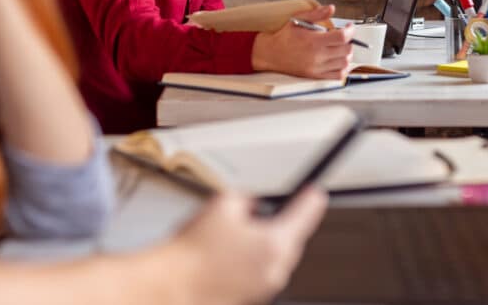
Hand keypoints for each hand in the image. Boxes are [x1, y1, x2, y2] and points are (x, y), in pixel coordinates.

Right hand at [172, 189, 326, 304]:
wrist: (171, 287)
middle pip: (290, 240)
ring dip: (260, 244)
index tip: (315, 193)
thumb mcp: (223, 204)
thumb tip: (251, 206)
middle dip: (278, 224)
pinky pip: (258, 273)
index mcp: (275, 244)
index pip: (305, 216)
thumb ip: (247, 200)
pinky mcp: (249, 299)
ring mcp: (263, 289)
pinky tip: (224, 255)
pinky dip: (247, 262)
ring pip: (273, 257)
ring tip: (229, 237)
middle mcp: (275, 270)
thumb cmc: (194, 252)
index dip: (311, 201)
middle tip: (256, 214)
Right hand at [251, 5, 353, 79]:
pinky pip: (338, 75)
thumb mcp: (298, 20)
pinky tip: (339, 60)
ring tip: (342, 48)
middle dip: (349, 42)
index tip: (350, 27)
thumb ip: (316, 14)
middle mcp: (317, 56)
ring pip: (344, 63)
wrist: (272, 54)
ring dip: (347, 54)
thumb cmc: (284, 37)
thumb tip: (331, 8)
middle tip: (345, 37)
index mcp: (313, 41)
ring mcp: (317, 67)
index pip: (342, 37)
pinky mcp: (316, 75)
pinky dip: (343, 68)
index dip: (350, 31)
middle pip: (346, 50)